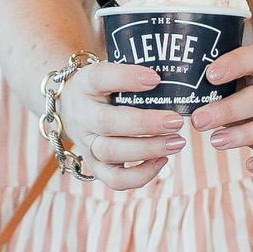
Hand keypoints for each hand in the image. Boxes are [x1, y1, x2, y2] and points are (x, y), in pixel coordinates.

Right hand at [55, 59, 185, 189]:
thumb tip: (179, 78)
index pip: (99, 77)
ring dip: (147, 149)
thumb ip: (135, 72)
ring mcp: (87, 143)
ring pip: (111, 152)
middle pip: (106, 122)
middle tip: (177, 121)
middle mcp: (82, 115)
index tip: (155, 78)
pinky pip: (114, 179)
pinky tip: (162, 161)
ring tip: (178, 142)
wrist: (73, 111)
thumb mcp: (111, 72)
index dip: (125, 77)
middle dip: (145, 124)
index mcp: (85, 85)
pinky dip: (140, 175)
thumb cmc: (104, 89)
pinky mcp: (96, 166)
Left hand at [190, 45, 252, 174]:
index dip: (234, 65)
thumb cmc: (251, 86)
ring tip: (215, 141)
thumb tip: (173, 89)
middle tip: (198, 120)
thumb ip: (217, 81)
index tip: (209, 75)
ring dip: (245, 134)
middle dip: (228, 110)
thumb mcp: (239, 75)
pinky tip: (250, 165)